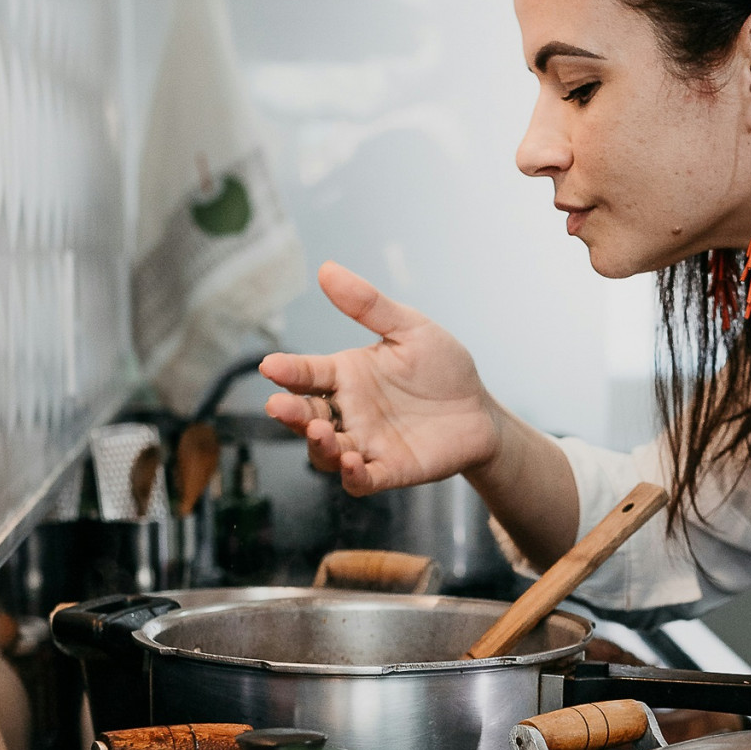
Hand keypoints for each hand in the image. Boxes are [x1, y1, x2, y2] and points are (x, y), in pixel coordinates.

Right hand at [259, 261, 501, 495]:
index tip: (270, 366)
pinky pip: (361, 480)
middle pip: (307, 415)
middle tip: (279, 405)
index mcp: (348, 375)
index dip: (288, 371)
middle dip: (291, 412)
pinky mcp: (389, 470)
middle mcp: (349, 411)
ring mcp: (366, 443)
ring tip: (319, 430)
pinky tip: (352, 462)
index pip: (308, 373)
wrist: (480, 411)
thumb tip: (327, 269)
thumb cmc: (443, 368)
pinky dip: (352, 475)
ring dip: (317, 444)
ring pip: (326, 451)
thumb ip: (369, 304)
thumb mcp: (410, 328)